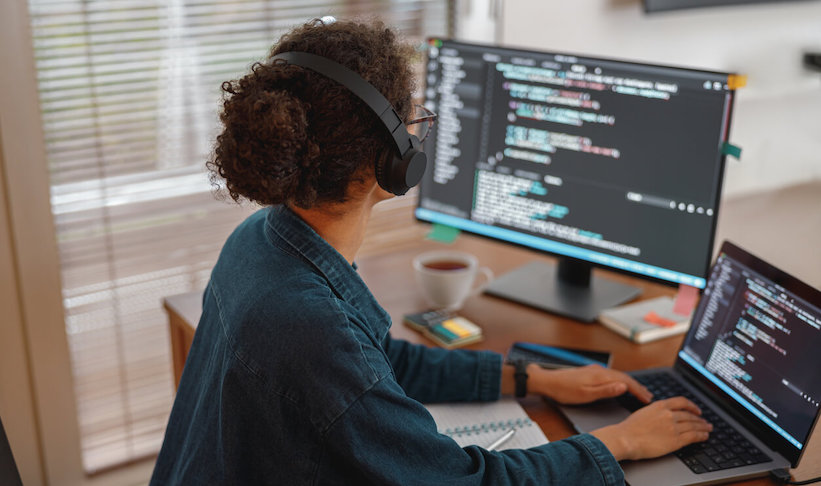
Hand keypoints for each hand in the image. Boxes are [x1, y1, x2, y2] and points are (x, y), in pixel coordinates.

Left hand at [529, 363, 652, 404]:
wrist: (547, 382)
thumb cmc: (564, 390)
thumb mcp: (586, 395)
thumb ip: (605, 391)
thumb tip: (623, 386)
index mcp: (600, 376)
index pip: (626, 382)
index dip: (638, 390)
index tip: (647, 399)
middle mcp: (599, 370)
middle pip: (624, 377)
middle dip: (637, 386)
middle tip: (648, 396)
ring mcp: (594, 370)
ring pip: (617, 376)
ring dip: (629, 383)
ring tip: (638, 391)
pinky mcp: (590, 372)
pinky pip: (610, 375)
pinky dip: (620, 381)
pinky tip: (620, 385)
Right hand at [591, 397, 712, 460]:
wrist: (626, 439)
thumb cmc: (629, 428)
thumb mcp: (643, 413)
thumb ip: (656, 412)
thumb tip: (663, 416)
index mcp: (660, 406)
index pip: (682, 402)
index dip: (692, 406)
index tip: (696, 410)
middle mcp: (669, 414)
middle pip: (690, 415)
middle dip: (700, 419)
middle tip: (705, 422)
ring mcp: (673, 427)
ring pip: (694, 425)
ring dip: (703, 427)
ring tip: (708, 429)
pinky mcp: (675, 440)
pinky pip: (693, 436)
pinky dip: (701, 436)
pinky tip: (704, 436)